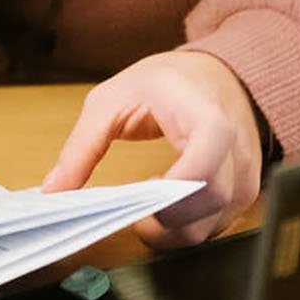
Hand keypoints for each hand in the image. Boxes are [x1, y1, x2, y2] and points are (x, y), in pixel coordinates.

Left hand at [43, 50, 263, 249]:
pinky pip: (222, 221)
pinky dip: (192, 224)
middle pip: (211, 203)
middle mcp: (235, 146)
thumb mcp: (111, 100)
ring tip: (149, 208)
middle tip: (135, 216)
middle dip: (168, 222)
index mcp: (205, 116)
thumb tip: (53, 190)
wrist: (214, 71)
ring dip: (178, 229)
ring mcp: (246, 168)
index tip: (142, 196)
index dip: (171, 194)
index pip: (202, 167)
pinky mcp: (246, 186)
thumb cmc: (165, 81)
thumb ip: (82, 147)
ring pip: (218, 222)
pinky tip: (169, 205)